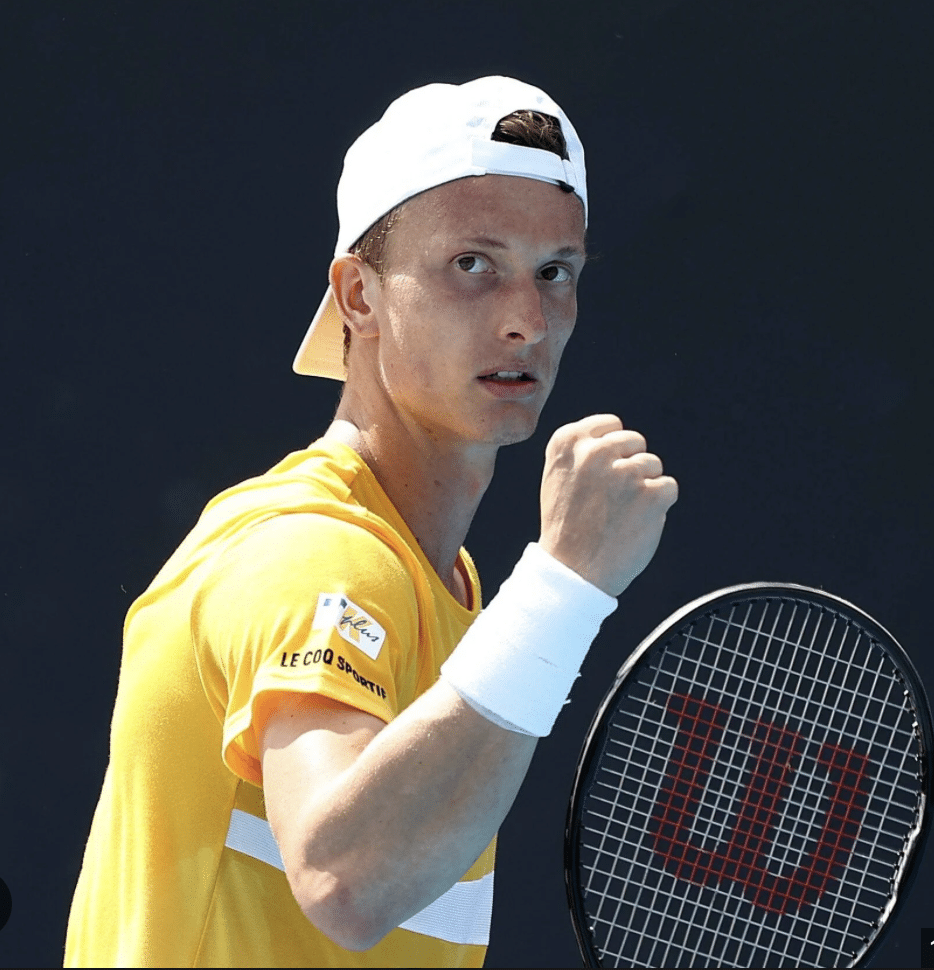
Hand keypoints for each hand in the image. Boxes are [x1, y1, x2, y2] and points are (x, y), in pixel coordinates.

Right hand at [539, 414, 677, 596]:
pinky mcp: (651, 495)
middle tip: (611, 498)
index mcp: (568, 442)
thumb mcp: (557, 476)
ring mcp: (625, 473)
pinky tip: (636, 521)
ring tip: (620, 513)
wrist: (573, 571)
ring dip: (643, 487)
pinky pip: (668, 487)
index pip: (611, 424)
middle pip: (635, 441)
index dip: (612, 451)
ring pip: (653, 464)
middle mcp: (595, 452)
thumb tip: (614, 435)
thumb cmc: (566, 527)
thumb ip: (582, 450)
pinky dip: (658, 506)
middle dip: (630, 466)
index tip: (602, 473)